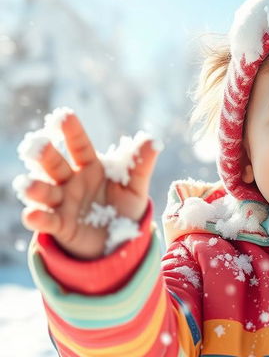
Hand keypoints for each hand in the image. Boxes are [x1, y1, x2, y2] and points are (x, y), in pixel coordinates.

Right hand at [19, 111, 159, 259]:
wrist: (119, 240)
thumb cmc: (125, 207)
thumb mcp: (136, 187)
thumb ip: (141, 165)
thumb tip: (153, 140)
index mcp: (90, 167)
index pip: (80, 146)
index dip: (72, 132)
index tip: (64, 116)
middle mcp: (71, 181)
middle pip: (55, 165)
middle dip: (46, 155)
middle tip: (38, 144)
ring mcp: (63, 203)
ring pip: (45, 192)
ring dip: (35, 188)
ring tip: (27, 185)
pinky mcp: (61, 226)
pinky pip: (48, 221)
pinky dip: (38, 218)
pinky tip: (32, 215)